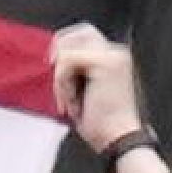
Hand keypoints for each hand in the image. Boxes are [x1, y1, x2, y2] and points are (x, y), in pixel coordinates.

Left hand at [50, 23, 142, 151]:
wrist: (117, 138)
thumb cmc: (100, 122)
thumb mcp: (83, 89)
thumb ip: (75, 69)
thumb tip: (55, 57)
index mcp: (114, 58)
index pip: (83, 34)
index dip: (64, 47)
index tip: (55, 68)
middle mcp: (117, 53)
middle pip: (76, 34)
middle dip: (60, 56)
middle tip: (58, 82)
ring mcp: (113, 56)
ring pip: (68, 50)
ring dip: (61, 77)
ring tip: (70, 99)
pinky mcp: (106, 63)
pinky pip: (68, 60)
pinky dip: (62, 82)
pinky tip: (73, 100)